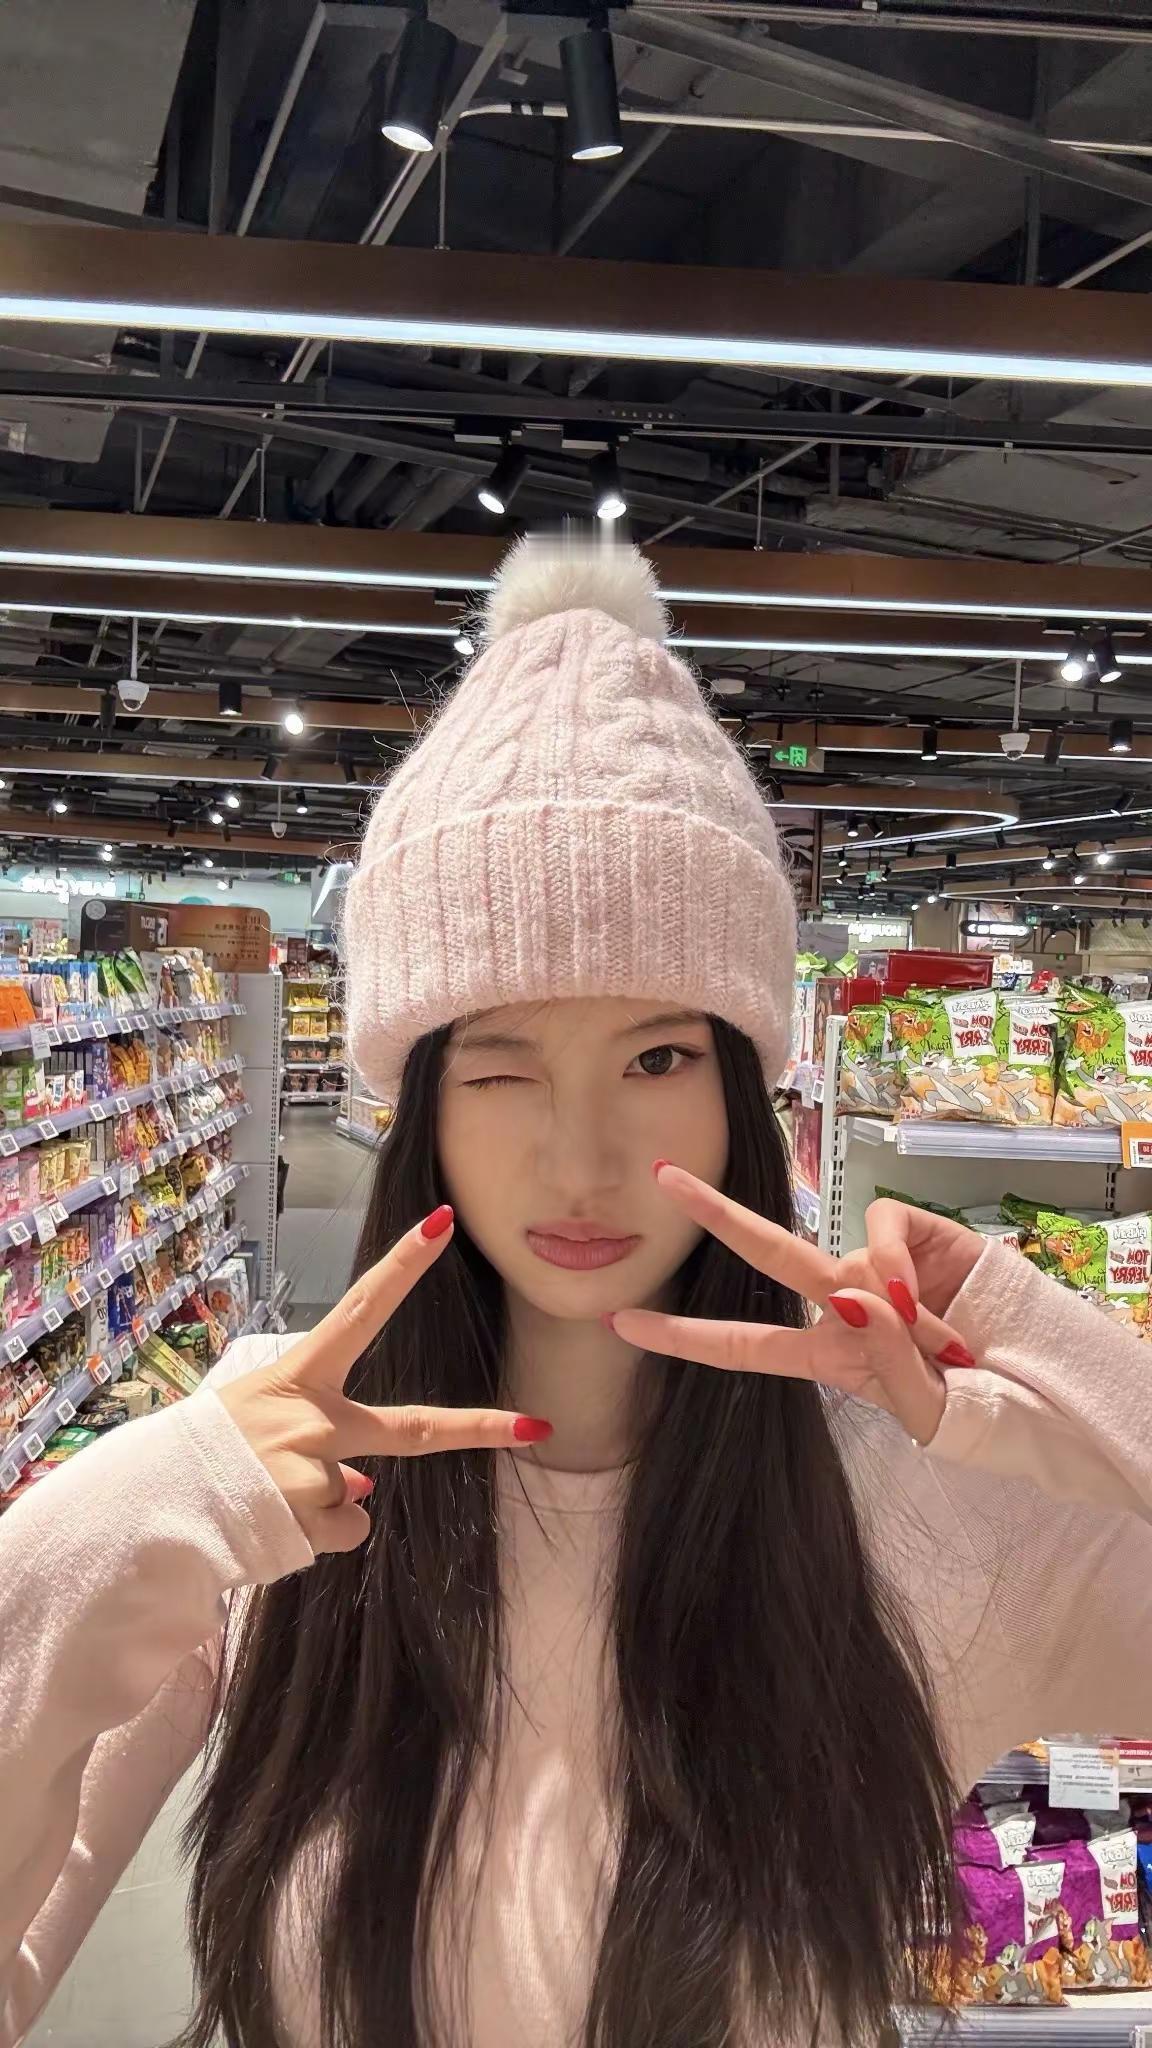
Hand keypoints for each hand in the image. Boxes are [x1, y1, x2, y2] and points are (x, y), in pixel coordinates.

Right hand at [216, 1206, 550, 1555]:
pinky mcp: (310, 1515)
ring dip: (320, 1507)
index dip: (403, 1267)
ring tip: (264, 1500)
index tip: (442, 1224)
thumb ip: (317, 1440)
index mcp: (299, 1376)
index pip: (361, 1309)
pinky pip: (343, 1533)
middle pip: (414, 1426)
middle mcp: (316, 1417)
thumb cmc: (204, 1455)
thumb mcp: (254, 1422)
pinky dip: (315, 1538)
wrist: (155, 1506)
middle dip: (482, 1427)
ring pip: (354, 1496)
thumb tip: (366, 1489)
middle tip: (536, 1427)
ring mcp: (316, 1466)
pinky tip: (270, 1525)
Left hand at [606, 1166, 984, 1444]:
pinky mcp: (912, 1232)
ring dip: (888, 1309)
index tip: (621, 1322)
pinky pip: (880, 1229)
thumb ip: (884, 1358)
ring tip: (940, 1345)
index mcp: (824, 1354)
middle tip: (660, 1176)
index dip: (680, 1336)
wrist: (1039, 1377)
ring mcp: (874, 1265)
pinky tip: (926, 1295)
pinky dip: (895, 1262)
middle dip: (713, 1212)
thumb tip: (852, 1292)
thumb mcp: (924, 1408)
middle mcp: (838, 1302)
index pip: (739, 1345)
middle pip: (764, 1255)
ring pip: (839, 1258)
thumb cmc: (974, 1401)